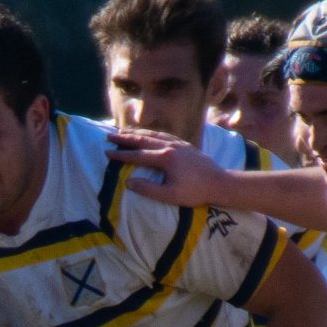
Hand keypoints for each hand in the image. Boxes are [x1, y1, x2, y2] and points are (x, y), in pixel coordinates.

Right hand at [105, 129, 229, 206]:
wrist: (220, 182)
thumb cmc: (195, 192)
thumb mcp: (169, 195)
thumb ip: (147, 188)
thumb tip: (128, 182)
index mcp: (165, 158)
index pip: (138, 155)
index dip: (121, 155)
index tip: (106, 153)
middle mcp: (171, 147)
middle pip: (143, 140)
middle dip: (125, 138)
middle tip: (109, 135)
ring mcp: (179, 144)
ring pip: (154, 135)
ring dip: (138, 133)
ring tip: (124, 131)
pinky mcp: (186, 145)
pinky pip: (165, 135)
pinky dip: (153, 134)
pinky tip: (149, 135)